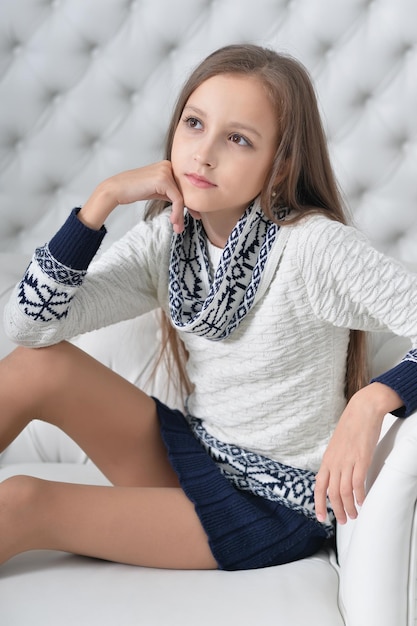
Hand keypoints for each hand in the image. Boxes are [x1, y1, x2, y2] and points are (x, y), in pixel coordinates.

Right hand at [78, 161, 184, 231]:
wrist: (116, 189)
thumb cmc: (134, 190)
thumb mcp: (157, 191)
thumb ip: (171, 193)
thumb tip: (186, 204)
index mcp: (168, 166)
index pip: (185, 186)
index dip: (190, 202)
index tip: (194, 214)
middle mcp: (169, 165)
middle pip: (186, 190)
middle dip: (189, 209)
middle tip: (188, 223)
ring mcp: (166, 171)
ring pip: (182, 196)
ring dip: (181, 215)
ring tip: (178, 227)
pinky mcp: (163, 179)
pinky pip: (177, 199)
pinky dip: (177, 212)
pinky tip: (173, 221)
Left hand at [314, 382, 401, 523]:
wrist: (362, 410)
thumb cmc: (351, 427)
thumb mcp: (337, 445)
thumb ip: (335, 460)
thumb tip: (335, 474)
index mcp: (327, 459)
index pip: (319, 486)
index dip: (318, 503)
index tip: (321, 518)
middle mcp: (335, 462)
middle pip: (332, 493)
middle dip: (337, 510)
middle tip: (344, 520)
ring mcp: (347, 461)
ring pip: (344, 491)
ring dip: (349, 507)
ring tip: (354, 514)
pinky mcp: (361, 459)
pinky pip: (357, 482)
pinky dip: (359, 496)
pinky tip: (362, 502)